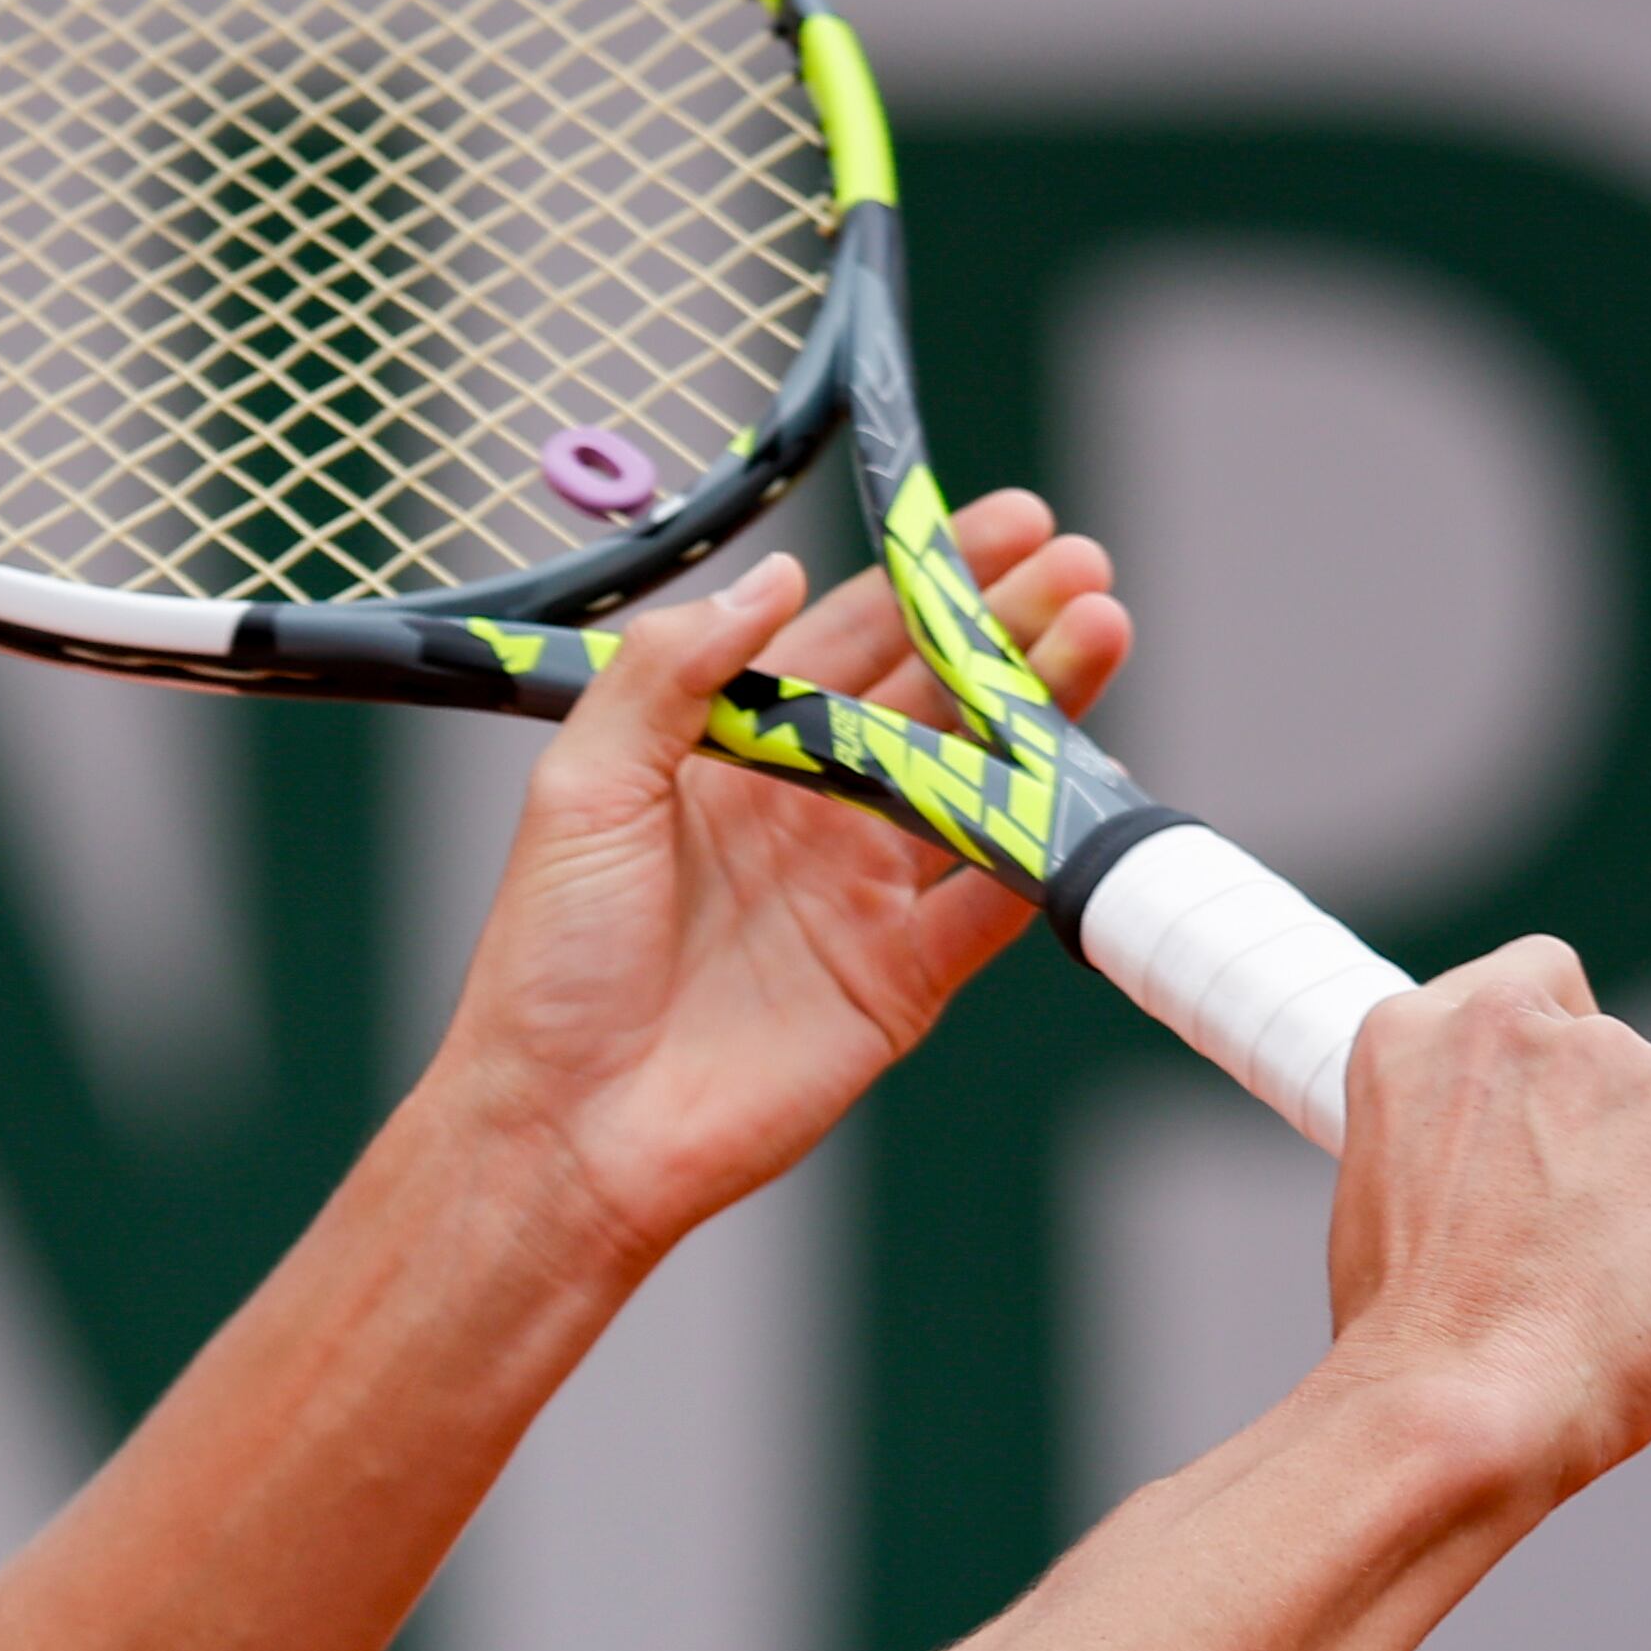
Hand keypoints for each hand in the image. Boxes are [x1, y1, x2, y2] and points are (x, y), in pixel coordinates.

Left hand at [425, 493, 1130, 1268]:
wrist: (566, 1128)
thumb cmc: (548, 963)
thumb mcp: (581, 788)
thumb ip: (670, 674)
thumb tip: (774, 577)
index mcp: (724, 757)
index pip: (845, 642)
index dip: (924, 581)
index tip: (1004, 522)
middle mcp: (801, 814)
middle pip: (931, 698)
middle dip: (1008, 626)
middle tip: (1080, 562)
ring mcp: (857, 894)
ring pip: (979, 781)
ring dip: (1044, 709)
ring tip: (1102, 629)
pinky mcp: (900, 979)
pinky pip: (995, 899)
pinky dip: (1047, 845)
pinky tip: (1093, 779)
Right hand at [1326, 938, 1650, 1491]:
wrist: (1458, 1399)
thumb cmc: (1408, 1330)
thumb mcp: (1384, 1192)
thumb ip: (1448, 1138)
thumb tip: (1504, 1169)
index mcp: (1419, 1032)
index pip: (1531, 985)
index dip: (1548, 1057)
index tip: (1543, 1115)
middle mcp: (1526, 1028)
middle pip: (1615, 1058)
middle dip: (1609, 1134)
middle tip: (1576, 1230)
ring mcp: (1626, 1074)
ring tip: (1616, 1284)